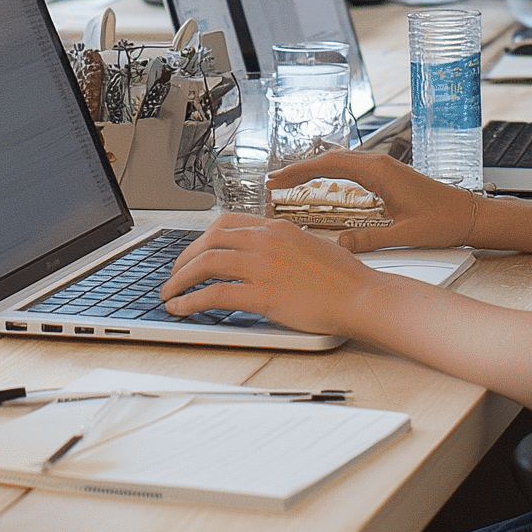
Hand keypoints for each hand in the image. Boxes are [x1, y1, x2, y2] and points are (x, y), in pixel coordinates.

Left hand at [160, 213, 378, 338]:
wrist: (362, 295)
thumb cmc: (344, 277)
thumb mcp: (308, 245)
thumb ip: (281, 245)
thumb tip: (262, 254)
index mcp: (275, 227)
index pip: (226, 223)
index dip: (202, 238)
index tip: (193, 251)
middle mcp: (265, 240)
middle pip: (208, 240)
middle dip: (184, 258)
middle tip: (174, 274)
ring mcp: (262, 266)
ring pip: (205, 263)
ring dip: (180, 279)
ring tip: (169, 293)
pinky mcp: (263, 294)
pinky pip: (215, 294)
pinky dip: (191, 300)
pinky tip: (181, 308)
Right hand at [267, 149, 484, 251]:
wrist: (472, 215)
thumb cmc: (444, 222)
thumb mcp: (405, 236)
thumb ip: (368, 240)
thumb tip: (337, 246)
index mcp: (379, 171)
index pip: (329, 165)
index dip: (299, 172)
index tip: (278, 180)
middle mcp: (379, 163)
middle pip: (329, 159)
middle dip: (299, 169)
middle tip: (273, 182)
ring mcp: (383, 167)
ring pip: (339, 161)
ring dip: (313, 170)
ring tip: (289, 182)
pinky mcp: (388, 175)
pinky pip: (350, 168)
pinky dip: (330, 173)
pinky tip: (321, 184)